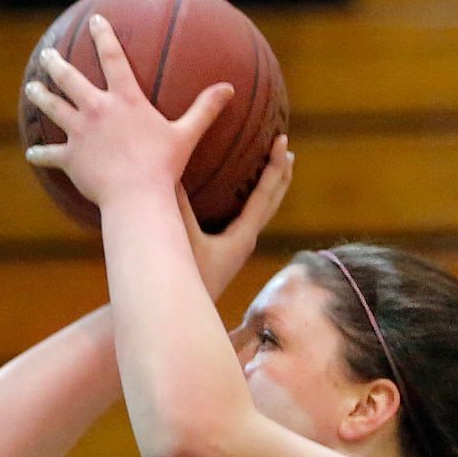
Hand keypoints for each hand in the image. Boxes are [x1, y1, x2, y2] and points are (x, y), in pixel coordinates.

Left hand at [24, 14, 234, 207]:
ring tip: (32, 88)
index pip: (112, 58)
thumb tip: (228, 89)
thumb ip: (204, 110)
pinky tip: (32, 153)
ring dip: (40, 96)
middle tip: (48, 55)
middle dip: (57, 64)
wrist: (136, 196)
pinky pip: (50, 154)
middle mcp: (96, 109)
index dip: (104, 36)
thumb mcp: (186, 135)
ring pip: (52, 108)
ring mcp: (79, 132)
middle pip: (69, 78)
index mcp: (125, 99)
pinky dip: (41, 154)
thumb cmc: (163, 167)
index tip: (95, 21)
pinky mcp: (70, 158)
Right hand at [176, 134, 294, 298]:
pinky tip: (237, 198)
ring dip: (268, 188)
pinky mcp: (226, 255)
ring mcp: (238, 250)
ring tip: (272, 168)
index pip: (265, 194)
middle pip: (272, 202)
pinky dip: (248, 202)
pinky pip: (243, 220)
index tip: (283, 142)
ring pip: (260, 213)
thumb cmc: (183, 279)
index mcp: (243, 237)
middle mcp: (246, 243)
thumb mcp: (180, 237)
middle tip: (286, 148)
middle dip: (280, 174)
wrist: (180, 314)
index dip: (275, 166)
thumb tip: (172, 169)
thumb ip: (178, 204)